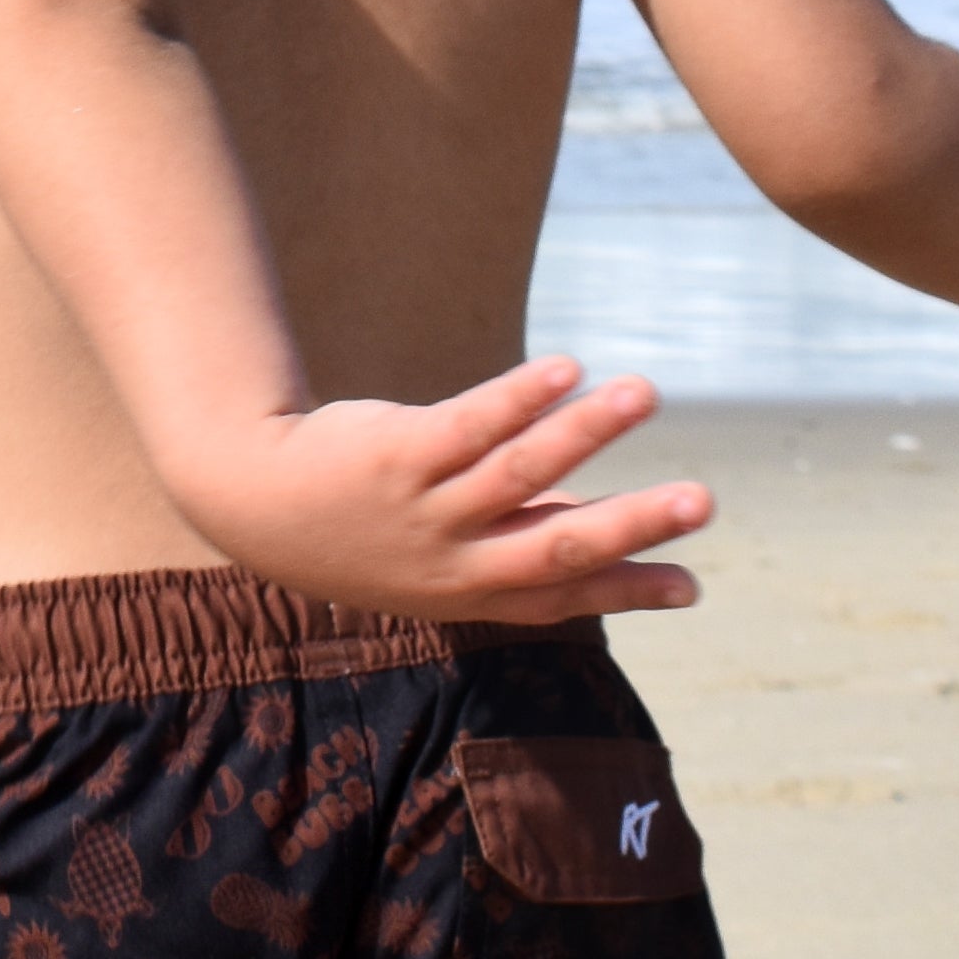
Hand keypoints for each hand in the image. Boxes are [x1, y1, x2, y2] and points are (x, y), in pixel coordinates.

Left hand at [204, 358, 712, 621]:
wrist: (256, 503)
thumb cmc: (372, 529)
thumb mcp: (445, 559)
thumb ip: (526, 544)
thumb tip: (624, 546)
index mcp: (474, 591)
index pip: (563, 592)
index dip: (626, 589)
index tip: (693, 586)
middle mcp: (455, 558)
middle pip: (555, 543)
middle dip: (632, 523)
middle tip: (701, 500)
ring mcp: (426, 507)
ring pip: (520, 470)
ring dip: (588, 430)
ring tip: (646, 393)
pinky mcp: (398, 453)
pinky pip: (467, 423)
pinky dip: (519, 395)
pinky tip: (564, 366)